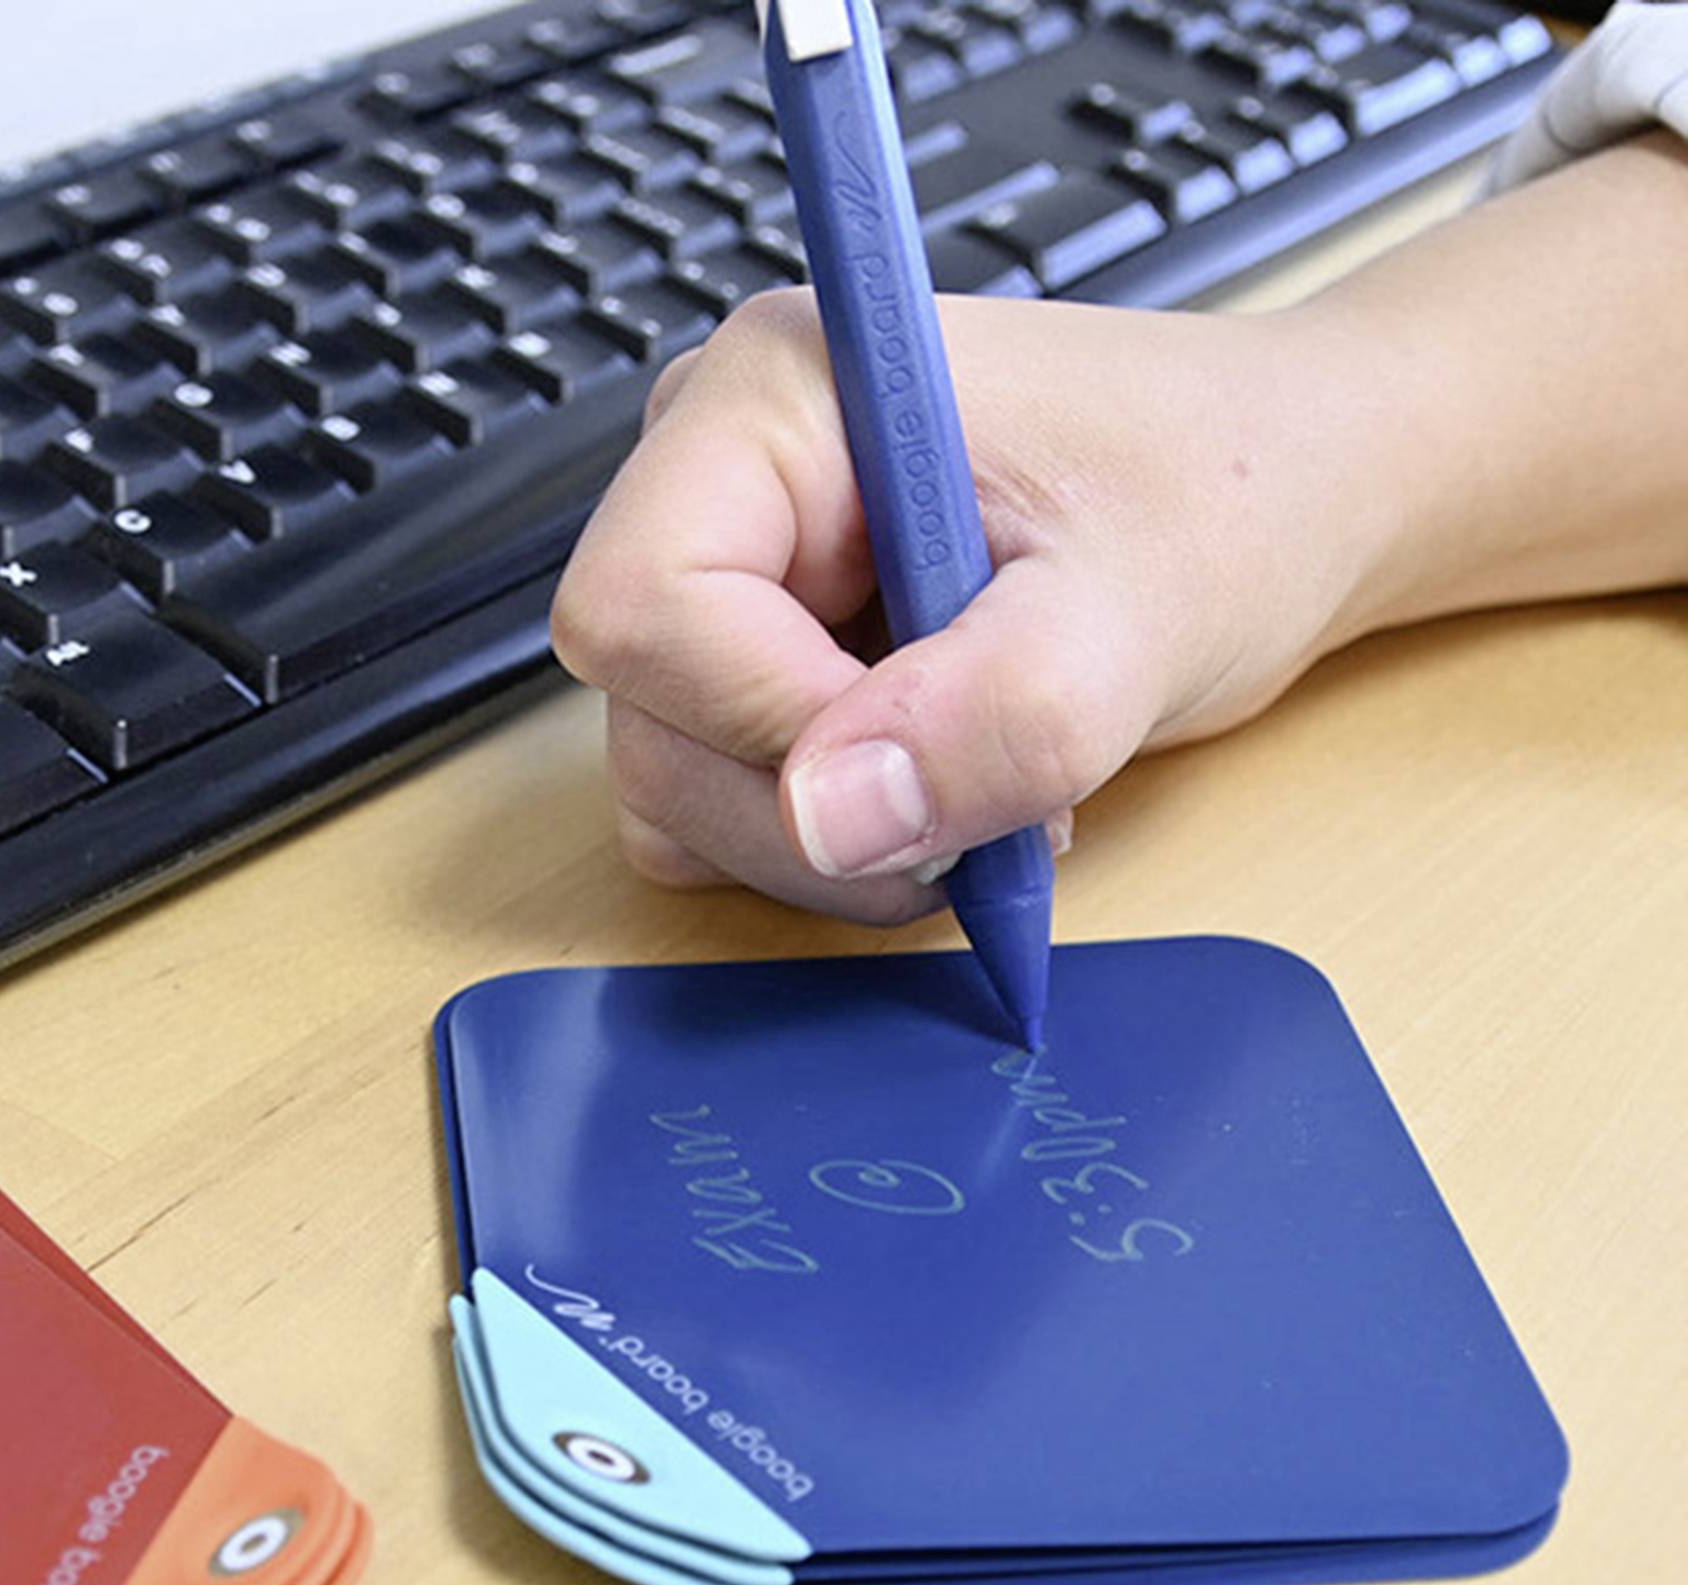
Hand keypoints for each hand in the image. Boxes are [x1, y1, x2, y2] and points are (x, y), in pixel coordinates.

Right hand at [549, 287, 1377, 921]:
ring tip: (986, 783)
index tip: (925, 757)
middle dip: (818, 811)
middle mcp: (717, 474)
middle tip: (990, 797)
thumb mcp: (1140, 610)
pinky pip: (716, 810)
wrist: (1286, 500)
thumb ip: (995, 714)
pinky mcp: (748, 658)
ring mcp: (726, 574)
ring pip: (671, 786)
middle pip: (646, 720)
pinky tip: (946, 785)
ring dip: (830, 844)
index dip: (764, 723)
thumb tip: (828, 816)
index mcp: (778, 396)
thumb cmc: (1227, 496)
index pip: (641, 607)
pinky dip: (830, 843)